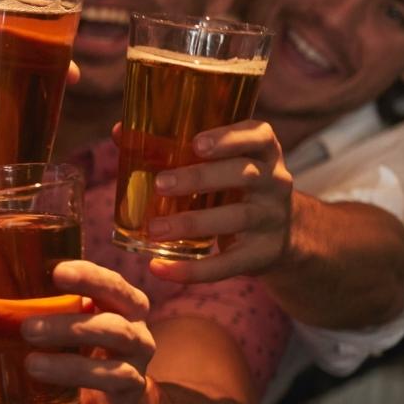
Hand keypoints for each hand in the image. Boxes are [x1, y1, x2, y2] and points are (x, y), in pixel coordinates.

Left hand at [21, 260, 154, 403]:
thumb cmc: (89, 352)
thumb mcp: (79, 324)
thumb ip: (49, 308)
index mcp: (127, 311)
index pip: (115, 288)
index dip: (91, 278)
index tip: (57, 272)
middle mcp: (138, 344)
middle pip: (115, 330)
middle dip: (72, 327)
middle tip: (28, 330)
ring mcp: (133, 383)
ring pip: (114, 375)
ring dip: (71, 369)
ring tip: (31, 366)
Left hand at [143, 120, 293, 283]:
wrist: (283, 234)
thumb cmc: (234, 186)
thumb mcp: (221, 164)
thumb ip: (176, 147)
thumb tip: (121, 132)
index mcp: (264, 151)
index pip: (258, 135)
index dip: (229, 138)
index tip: (196, 143)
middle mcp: (275, 182)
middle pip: (244, 175)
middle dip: (201, 178)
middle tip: (161, 184)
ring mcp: (271, 219)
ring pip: (236, 218)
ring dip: (191, 223)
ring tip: (154, 229)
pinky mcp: (262, 254)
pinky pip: (228, 264)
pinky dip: (192, 270)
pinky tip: (160, 268)